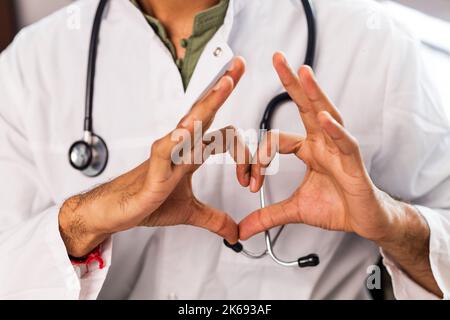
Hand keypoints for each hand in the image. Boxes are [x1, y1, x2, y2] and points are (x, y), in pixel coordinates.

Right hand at [60, 57, 248, 256]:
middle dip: (223, 88)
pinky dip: (179, 139)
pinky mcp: (154, 167)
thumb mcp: (190, 212)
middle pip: (205, 111)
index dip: (244, 149)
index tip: (254, 176)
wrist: (118, 212)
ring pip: (190, 122)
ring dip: (209, 103)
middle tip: (238, 66)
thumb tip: (234, 233)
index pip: (221, 131)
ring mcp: (167, 153)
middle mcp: (181, 145)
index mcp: (192, 152)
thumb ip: (215, 218)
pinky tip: (189, 130)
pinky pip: (166, 148)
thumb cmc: (149, 202)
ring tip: (226, 84)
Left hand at [239, 53, 402, 242]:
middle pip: (306, 107)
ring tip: (303, 72)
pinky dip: (335, 131)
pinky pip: (344, 143)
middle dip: (292, 83)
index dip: (260, 158)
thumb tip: (242, 229)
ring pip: (327, 116)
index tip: (250, 182)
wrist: (365, 221)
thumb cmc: (336, 207)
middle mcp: (323, 143)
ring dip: (314, 94)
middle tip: (277, 58)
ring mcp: (339, 150)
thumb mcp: (294, 210)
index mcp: (309, 149)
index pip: (277, 140)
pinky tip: (325, 118)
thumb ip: (268, 215)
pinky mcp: (354, 163)